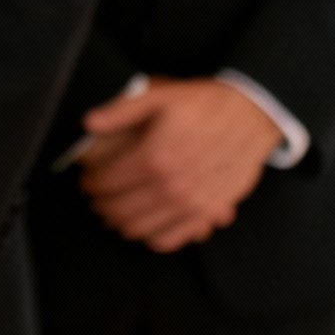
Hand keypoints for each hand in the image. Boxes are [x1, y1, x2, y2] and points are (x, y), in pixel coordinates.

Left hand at [76, 76, 282, 250]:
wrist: (250, 117)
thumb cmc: (203, 104)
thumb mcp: (157, 96)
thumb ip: (119, 111)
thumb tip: (88, 123)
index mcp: (153, 158)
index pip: (108, 181)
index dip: (91, 183)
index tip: (85, 180)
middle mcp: (171, 187)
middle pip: (120, 209)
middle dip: (101, 205)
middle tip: (95, 198)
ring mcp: (192, 205)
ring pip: (142, 228)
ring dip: (121, 223)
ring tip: (113, 212)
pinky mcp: (209, 213)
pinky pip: (173, 239)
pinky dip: (153, 238)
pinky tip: (145, 227)